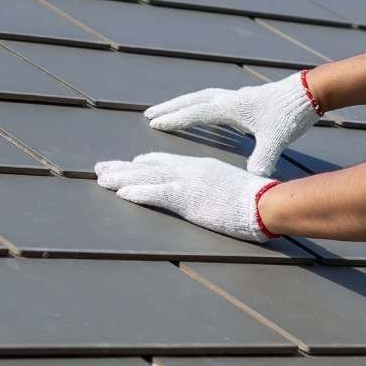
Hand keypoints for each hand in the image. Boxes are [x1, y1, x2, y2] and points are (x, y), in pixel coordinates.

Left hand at [94, 152, 279, 242]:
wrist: (266, 202)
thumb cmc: (257, 200)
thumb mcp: (232, 191)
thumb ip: (218, 191)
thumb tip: (215, 198)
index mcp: (201, 168)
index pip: (166, 163)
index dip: (144, 164)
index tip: (128, 164)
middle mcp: (190, 170)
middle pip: (149, 167)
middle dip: (122, 168)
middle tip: (100, 168)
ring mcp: (187, 183)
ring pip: (146, 178)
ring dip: (121, 179)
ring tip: (100, 178)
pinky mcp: (187, 198)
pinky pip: (156, 194)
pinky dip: (137, 192)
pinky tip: (121, 193)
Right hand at [143, 71, 320, 175]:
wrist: (308, 93)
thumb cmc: (290, 115)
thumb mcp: (276, 140)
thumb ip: (262, 159)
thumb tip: (253, 180)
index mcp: (232, 107)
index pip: (196, 113)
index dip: (175, 119)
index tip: (154, 123)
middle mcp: (231, 99)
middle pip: (193, 100)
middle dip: (171, 108)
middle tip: (149, 114)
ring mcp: (238, 97)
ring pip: (202, 97)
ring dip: (184, 104)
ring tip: (168, 111)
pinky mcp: (246, 99)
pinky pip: (215, 100)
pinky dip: (202, 105)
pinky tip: (202, 113)